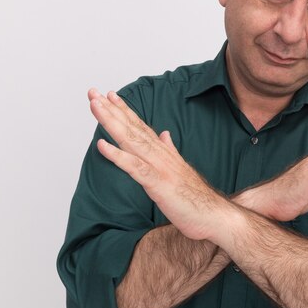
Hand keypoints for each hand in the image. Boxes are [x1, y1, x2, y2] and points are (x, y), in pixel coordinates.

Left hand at [88, 89, 228, 240]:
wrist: (213, 214)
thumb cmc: (196, 197)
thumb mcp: (179, 169)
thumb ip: (170, 150)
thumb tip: (164, 135)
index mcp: (163, 152)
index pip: (141, 126)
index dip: (124, 111)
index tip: (109, 96)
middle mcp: (160, 154)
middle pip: (132, 127)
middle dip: (111, 109)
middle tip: (93, 93)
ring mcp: (159, 167)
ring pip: (131, 140)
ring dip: (111, 122)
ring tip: (95, 106)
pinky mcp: (157, 183)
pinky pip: (134, 167)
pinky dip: (118, 155)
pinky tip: (102, 145)